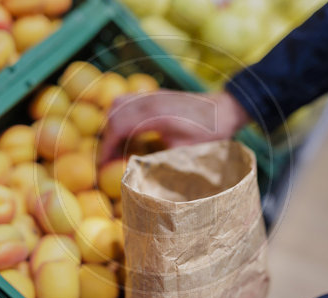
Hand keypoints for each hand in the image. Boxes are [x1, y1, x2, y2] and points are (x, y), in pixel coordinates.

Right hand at [100, 90, 248, 162]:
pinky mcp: (155, 94)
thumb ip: (158, 159)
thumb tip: (136, 172)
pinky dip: (121, 116)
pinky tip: (129, 132)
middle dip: (106, 138)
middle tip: (108, 159)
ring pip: (118, 104)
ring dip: (112, 125)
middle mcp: (149, 100)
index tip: (103, 166)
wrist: (225, 110)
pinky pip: (128, 100)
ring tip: (116, 146)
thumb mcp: (184, 152)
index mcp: (154, 115)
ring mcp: (151, 94)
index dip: (106, 148)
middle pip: (113, 114)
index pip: (117, 127)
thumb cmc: (208, 133)